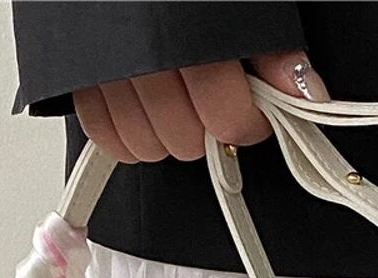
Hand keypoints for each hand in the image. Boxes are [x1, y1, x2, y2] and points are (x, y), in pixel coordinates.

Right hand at [73, 51, 328, 163]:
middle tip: (219, 105)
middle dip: (209, 132)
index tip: (258, 116)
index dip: (248, 125)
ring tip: (182, 106)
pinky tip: (147, 113)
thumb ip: (269, 44)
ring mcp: (102, 69)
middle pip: (185, 140)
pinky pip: (105, 138)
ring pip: (144, 146)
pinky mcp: (74, 77)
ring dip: (169, 137)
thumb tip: (303, 91)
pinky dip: (129, 137)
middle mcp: (140, 55)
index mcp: (185, 32)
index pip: (225, 118)